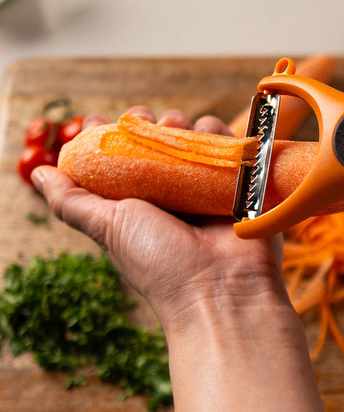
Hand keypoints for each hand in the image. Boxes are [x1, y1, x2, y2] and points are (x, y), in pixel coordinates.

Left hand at [32, 107, 285, 328]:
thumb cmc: (160, 263)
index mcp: (139, 202)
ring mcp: (205, 187)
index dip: (110, 134)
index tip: (105, 121)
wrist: (221, 290)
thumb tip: (39, 173)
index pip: (121, 156)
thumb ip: (73, 201)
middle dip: (148, 123)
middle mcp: (171, 193)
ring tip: (177, 127)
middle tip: (146, 122)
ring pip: (191, 138)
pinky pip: (228, 145)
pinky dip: (218, 133)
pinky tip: (207, 134)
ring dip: (182, 124)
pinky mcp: (237, 182)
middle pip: (157, 142)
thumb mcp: (107, 228)